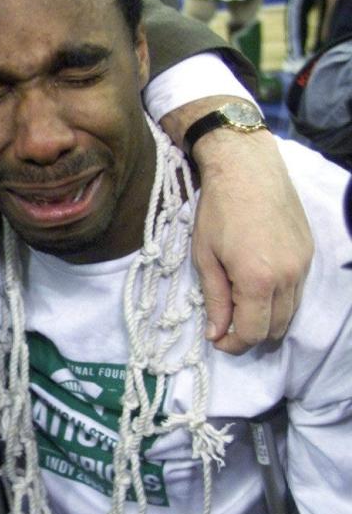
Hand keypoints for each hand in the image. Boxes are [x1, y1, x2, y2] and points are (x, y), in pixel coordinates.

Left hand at [191, 127, 310, 352]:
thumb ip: (214, 299)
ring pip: (291, 312)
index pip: (253, 332)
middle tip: (227, 328)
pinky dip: (279, 300)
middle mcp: (288, 277)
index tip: (217, 339)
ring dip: (267, 319)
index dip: (234, 344)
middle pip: (277, 328)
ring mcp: (303, 265)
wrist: (247, 170)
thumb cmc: (218, 211)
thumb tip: (216, 333)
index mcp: (258, 280)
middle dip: (251, 336)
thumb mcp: (205, 257)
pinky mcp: (309, 253)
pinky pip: (297, 291)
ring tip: (240, 308)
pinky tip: (258, 288)